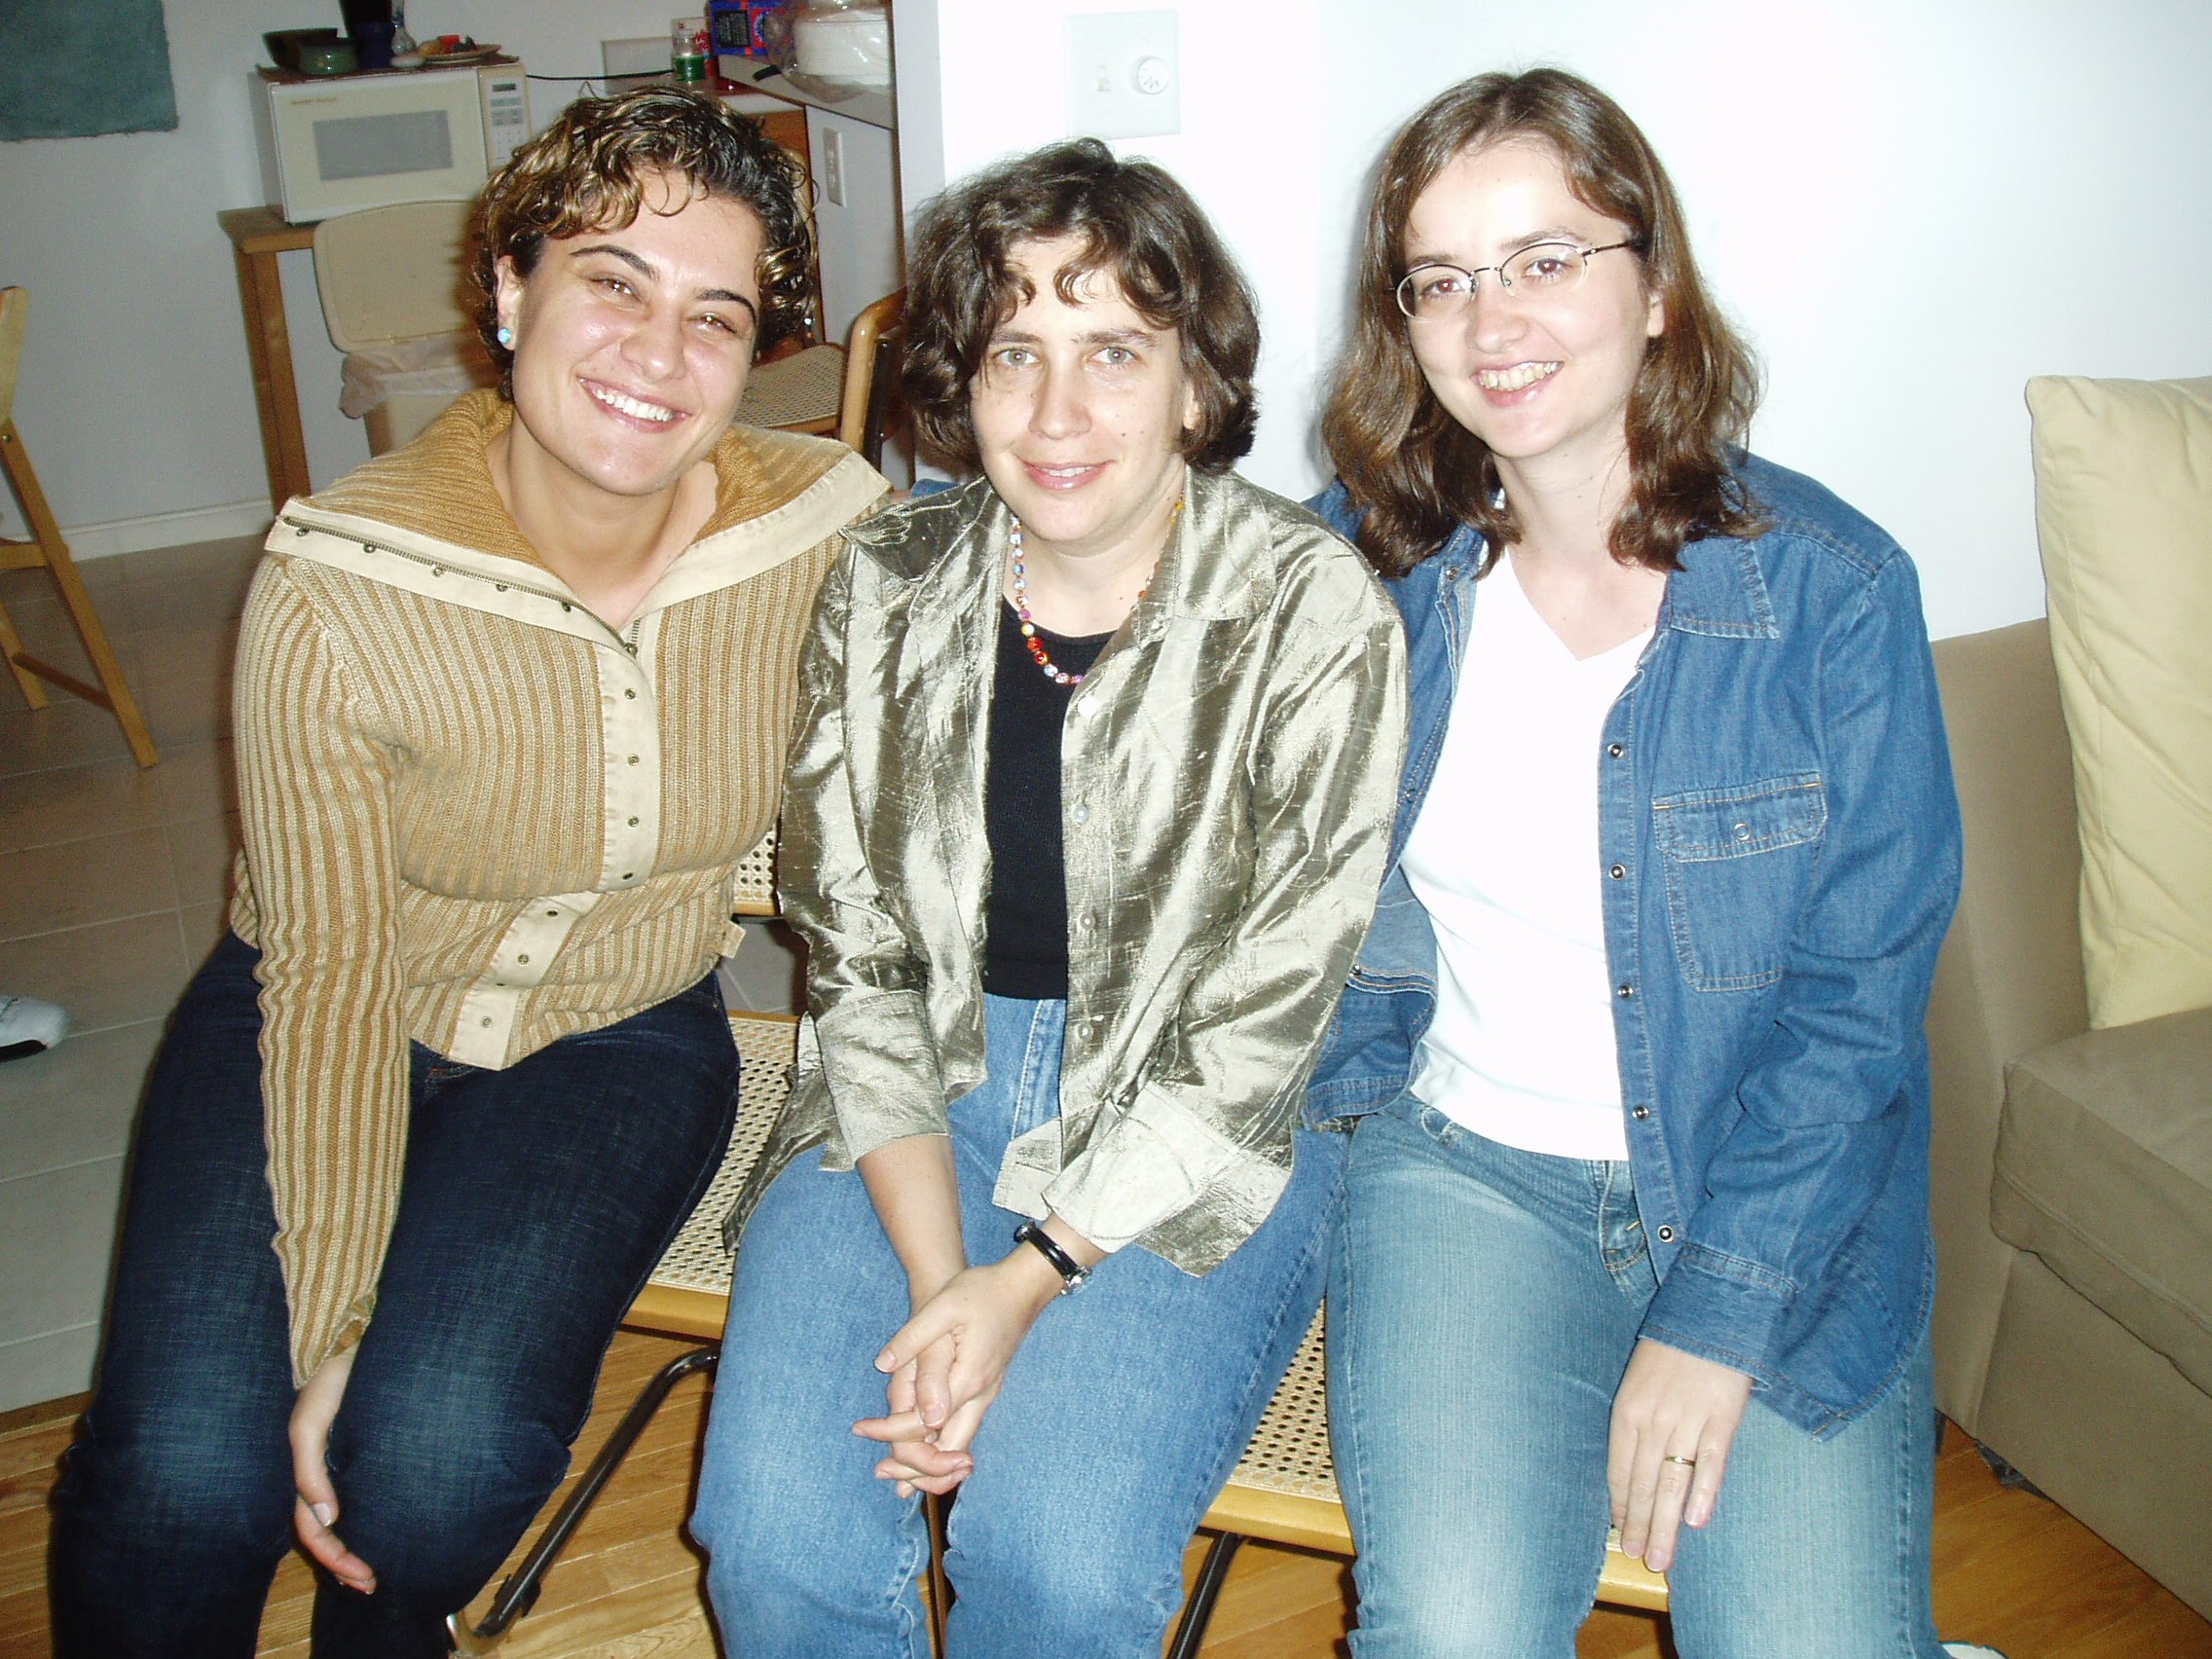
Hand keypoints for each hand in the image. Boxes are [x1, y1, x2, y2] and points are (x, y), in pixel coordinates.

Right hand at [289, 1347, 376, 1592]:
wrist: (363, 1339)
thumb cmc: (333, 1378)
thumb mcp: (310, 1423)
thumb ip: (310, 1471)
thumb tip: (328, 1519)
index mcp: (301, 1467)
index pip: (311, 1527)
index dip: (333, 1556)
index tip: (362, 1574)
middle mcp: (318, 1469)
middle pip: (325, 1530)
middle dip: (344, 1561)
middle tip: (372, 1585)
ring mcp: (338, 1461)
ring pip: (341, 1517)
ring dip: (355, 1546)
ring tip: (376, 1573)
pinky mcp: (360, 1449)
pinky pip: (359, 1493)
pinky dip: (367, 1518)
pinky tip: (384, 1530)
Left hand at [853, 1249, 1063, 1489]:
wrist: (1021, 1288)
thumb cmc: (982, 1292)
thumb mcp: (944, 1306)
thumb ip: (915, 1338)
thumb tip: (885, 1366)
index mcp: (967, 1379)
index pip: (923, 1424)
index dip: (888, 1431)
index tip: (860, 1427)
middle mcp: (979, 1397)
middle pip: (948, 1454)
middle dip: (913, 1469)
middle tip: (879, 1472)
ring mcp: (985, 1397)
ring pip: (959, 1450)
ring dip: (928, 1467)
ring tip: (895, 1475)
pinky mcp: (984, 1392)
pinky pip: (963, 1433)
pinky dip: (942, 1452)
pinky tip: (922, 1451)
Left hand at [1607, 1338, 1751, 1571]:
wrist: (1711, 1312)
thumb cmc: (1672, 1350)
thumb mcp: (1639, 1381)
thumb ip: (1637, 1424)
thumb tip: (1633, 1468)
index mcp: (1627, 1410)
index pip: (1619, 1471)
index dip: (1620, 1506)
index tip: (1619, 1535)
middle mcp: (1653, 1420)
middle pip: (1643, 1484)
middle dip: (1640, 1525)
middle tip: (1641, 1559)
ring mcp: (1687, 1421)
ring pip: (1672, 1483)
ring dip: (1665, 1524)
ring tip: (1662, 1556)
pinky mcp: (1722, 1418)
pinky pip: (1711, 1462)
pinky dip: (1703, 1492)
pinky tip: (1696, 1521)